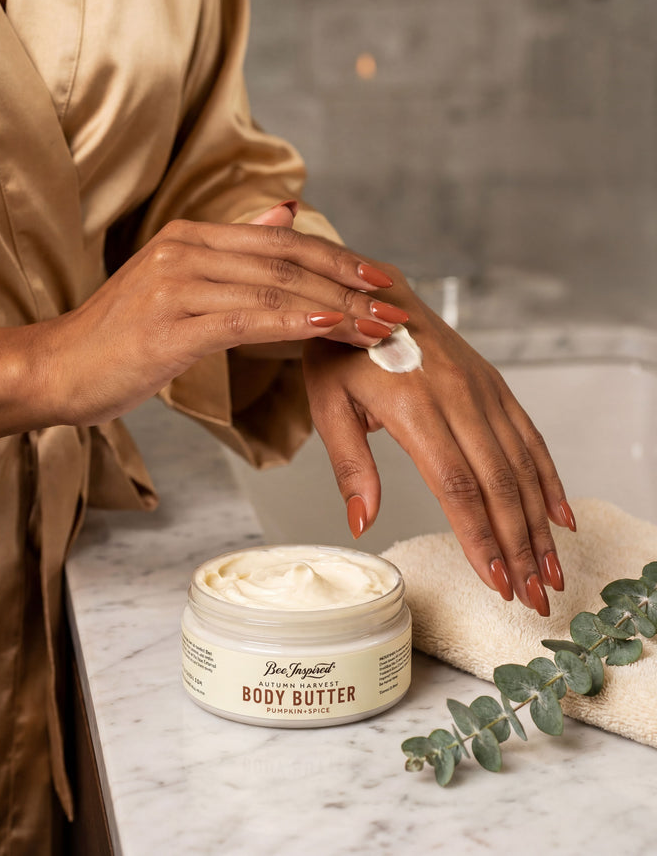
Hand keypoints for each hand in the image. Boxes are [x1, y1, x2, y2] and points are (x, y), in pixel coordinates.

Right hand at [45, 205, 404, 425]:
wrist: (57, 368)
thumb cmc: (121, 337)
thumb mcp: (179, 283)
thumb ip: (235, 249)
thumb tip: (286, 214)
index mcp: (190, 237)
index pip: (281, 242)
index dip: (337, 259)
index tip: (382, 279)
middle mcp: (184, 249)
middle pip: (285, 261)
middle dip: (349, 285)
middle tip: (396, 306)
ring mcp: (173, 285)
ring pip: (272, 288)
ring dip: (334, 308)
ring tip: (378, 328)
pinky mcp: (167, 326)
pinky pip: (243, 319)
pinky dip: (292, 321)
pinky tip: (329, 326)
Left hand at [303, 264, 573, 616]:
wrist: (370, 291)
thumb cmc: (342, 350)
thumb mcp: (327, 402)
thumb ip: (350, 464)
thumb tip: (362, 524)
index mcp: (414, 406)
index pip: (456, 485)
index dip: (479, 537)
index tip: (496, 582)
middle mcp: (459, 397)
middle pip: (499, 485)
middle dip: (520, 547)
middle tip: (534, 598)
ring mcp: (483, 390)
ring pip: (521, 467)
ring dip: (540, 525)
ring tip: (553, 572)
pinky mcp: (494, 385)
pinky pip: (529, 437)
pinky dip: (548, 479)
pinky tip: (561, 515)